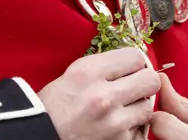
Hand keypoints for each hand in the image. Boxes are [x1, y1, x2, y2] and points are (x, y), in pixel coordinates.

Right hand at [38, 48, 160, 139]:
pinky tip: (116, 127)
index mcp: (89, 72)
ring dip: (137, 108)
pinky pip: (140, 130)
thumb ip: (104, 66)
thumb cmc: (53, 106)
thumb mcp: (73, 74)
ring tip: (120, 111)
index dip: (134, 64)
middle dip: (143, 84)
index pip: (136, 57)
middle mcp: (103, 95)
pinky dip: (131, 129)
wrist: (37, 136)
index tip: (129, 70)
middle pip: (150, 80)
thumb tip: (134, 62)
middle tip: (133, 89)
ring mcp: (113, 122)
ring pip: (148, 107)